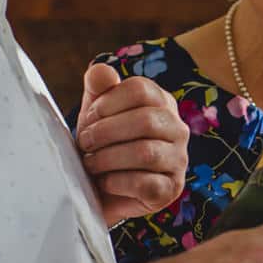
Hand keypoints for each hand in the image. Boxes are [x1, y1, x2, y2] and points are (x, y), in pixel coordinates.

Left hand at [75, 62, 188, 225]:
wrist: (99, 190)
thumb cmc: (100, 145)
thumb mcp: (96, 112)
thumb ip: (97, 87)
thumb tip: (102, 72)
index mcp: (162, 103)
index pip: (141, 89)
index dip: (108, 102)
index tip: (89, 118)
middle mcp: (178, 130)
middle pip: (146, 120)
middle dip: (105, 132)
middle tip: (84, 143)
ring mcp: (178, 161)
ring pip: (146, 153)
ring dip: (107, 158)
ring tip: (90, 163)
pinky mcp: (170, 190)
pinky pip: (145, 183)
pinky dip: (116, 182)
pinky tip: (104, 182)